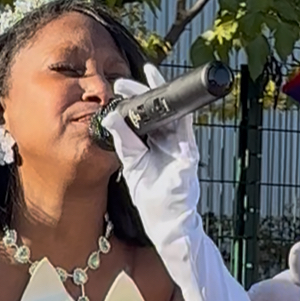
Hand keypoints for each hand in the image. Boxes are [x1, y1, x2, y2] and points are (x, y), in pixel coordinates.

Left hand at [105, 68, 200, 253]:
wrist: (169, 223)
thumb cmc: (154, 201)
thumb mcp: (133, 166)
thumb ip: (125, 143)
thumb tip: (110, 119)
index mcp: (153, 145)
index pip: (144, 117)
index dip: (134, 100)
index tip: (119, 87)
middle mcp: (168, 143)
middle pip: (159, 110)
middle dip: (145, 91)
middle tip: (126, 79)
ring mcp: (180, 147)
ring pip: (172, 113)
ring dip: (160, 95)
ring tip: (148, 77)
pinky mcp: (189, 154)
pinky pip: (185, 127)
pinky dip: (179, 111)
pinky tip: (168, 96)